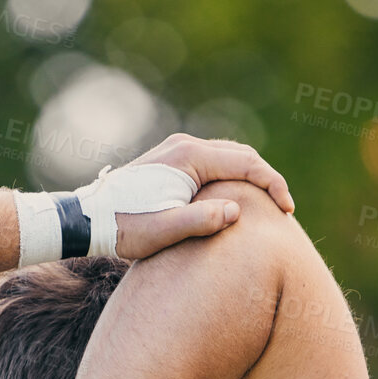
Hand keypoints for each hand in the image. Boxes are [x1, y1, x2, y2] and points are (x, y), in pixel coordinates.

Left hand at [111, 134, 294, 261]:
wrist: (89, 219)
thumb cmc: (124, 229)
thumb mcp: (165, 231)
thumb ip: (202, 220)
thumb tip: (237, 211)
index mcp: (189, 158)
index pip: (246, 164)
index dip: (273, 185)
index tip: (288, 210)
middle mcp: (185, 146)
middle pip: (241, 156)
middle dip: (266, 180)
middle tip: (284, 209)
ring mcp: (177, 151)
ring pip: (228, 158)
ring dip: (250, 179)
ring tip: (266, 206)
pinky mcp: (171, 162)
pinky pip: (212, 165)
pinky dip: (231, 179)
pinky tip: (237, 201)